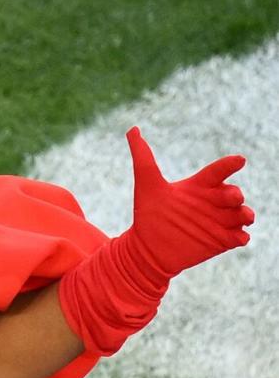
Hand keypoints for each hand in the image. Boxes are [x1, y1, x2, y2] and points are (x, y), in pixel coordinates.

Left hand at [124, 126, 254, 276]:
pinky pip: (240, 237)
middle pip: (233, 193)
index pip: (219, 171)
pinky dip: (242, 236)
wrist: (146, 249)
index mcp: (200, 186)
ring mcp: (220, 222)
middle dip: (236, 194)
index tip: (239, 159)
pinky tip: (239, 238)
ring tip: (245, 216)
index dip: (229, 165)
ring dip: (245, 214)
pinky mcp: (222, 241)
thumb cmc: (147, 214)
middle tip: (232, 196)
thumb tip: (132, 129)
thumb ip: (142, 156)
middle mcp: (213, 202)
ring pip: (242, 214)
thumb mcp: (146, 184)